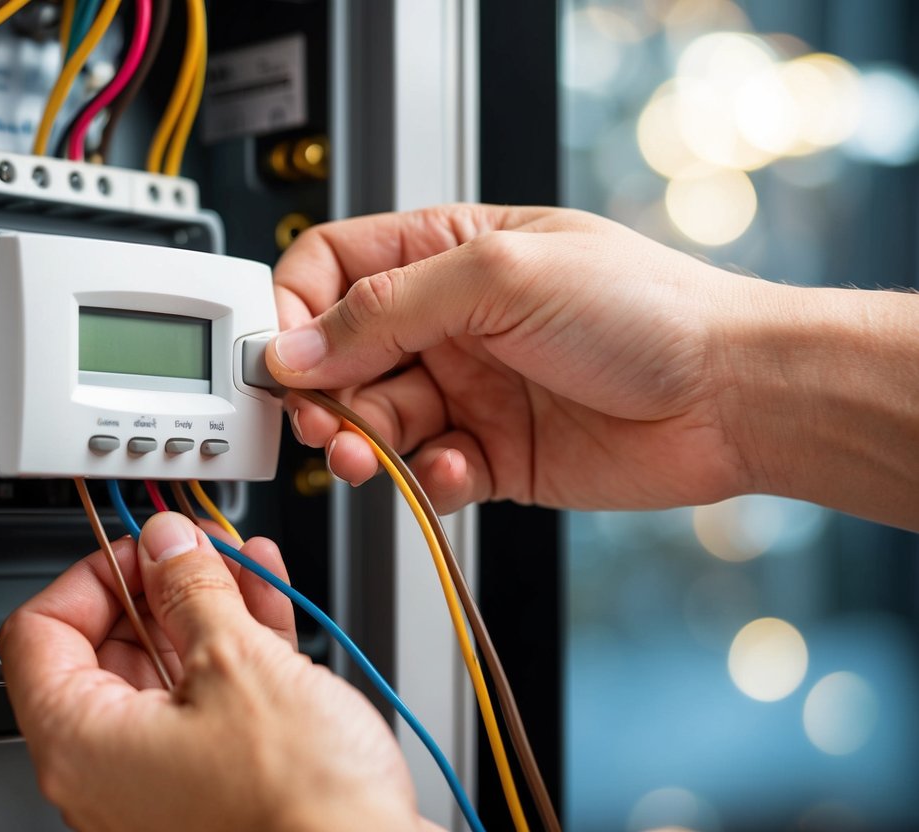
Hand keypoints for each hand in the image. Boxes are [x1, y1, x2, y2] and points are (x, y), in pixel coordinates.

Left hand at [0, 512, 432, 831]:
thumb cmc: (296, 804)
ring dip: (205, 606)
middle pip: (108, 648)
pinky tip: (264, 599)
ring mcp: (163, 781)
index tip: (139, 548)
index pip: (39, 634)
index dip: (90, 575)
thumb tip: (167, 545)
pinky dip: (233, 645)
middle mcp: (110, 772)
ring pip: (167, 669)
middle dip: (160, 586)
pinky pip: (208, 699)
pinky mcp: (215, 782)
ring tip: (242, 563)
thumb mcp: (237, 662)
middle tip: (196, 550)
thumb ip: (192, 589)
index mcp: (82, 746)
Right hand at [265, 204, 918, 528]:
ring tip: (370, 457)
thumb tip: (299, 345)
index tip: (283, 357)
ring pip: (374, 421)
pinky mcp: (491, 454)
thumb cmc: (646, 311)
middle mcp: (448, 323)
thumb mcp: (502, 276)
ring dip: (362, 443)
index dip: (295, 311)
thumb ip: (389, 308)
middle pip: (340, 356)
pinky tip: (457, 467)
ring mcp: (468, 390)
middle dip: (323, 393)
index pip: (331, 270)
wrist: (732, 397)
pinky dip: (424, 478)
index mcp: (444, 254)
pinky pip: (424, 471)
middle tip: (325, 421)